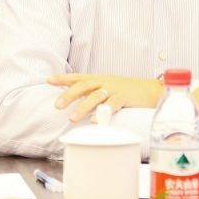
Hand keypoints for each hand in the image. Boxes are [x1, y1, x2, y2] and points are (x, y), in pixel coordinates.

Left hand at [47, 73, 163, 121]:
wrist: (150, 89)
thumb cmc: (126, 90)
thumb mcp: (107, 87)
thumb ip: (91, 92)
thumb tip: (72, 99)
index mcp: (98, 79)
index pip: (77, 77)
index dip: (63, 78)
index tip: (48, 80)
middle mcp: (104, 82)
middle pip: (83, 86)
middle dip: (69, 94)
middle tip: (57, 105)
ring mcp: (114, 89)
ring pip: (96, 96)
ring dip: (83, 107)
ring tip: (72, 118)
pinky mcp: (125, 97)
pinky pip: (112, 104)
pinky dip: (103, 113)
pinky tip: (95, 121)